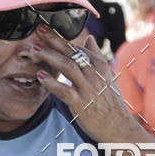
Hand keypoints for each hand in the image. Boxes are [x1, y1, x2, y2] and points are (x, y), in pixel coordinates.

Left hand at [32, 27, 141, 143]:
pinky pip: (64, 90)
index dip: (61, 37)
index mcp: (100, 66)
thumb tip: (89, 38)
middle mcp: (94, 74)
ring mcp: (88, 89)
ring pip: (68, 67)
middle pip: (72, 52)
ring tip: (35, 50)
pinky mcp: (81, 104)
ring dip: (50, 57)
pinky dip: (52, 83)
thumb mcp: (108, 76)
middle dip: (54, 40)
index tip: (47, 28)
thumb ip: (97, 56)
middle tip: (39, 31)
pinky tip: (40, 76)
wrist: (118, 127)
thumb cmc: (111, 102)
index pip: (78, 47)